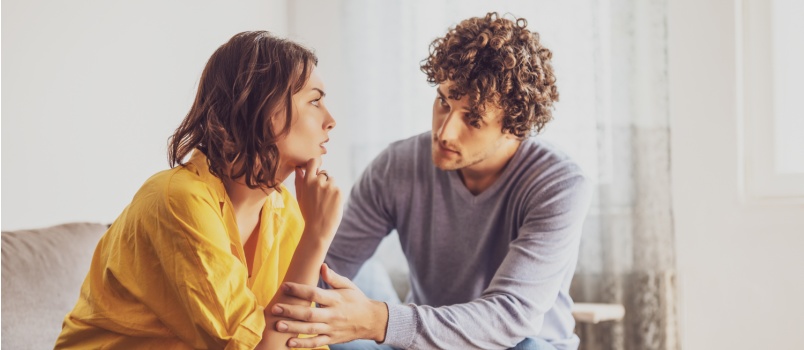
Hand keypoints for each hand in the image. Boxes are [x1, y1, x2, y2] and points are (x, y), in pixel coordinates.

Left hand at [271, 264, 388, 347]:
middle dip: (291, 311)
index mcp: (335, 299)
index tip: (285, 286)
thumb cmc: (357, 300)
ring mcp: (332, 328)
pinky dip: (303, 344)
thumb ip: (333, 278)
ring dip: (293, 328)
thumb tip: (322, 266)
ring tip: (278, 325)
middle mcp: (333, 315)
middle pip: (309, 313)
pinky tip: (289, 343)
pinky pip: (316, 342)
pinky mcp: (332, 339)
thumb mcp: (348, 286)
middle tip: (275, 308)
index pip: (314, 293)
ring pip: (310, 329)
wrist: (372, 321)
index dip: (299, 289)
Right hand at [294, 157, 342, 239]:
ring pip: (332, 181)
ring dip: (330, 187)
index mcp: (307, 181)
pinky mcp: (339, 192)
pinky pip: (338, 188)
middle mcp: (318, 182)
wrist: (318, 228)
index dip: (315, 164)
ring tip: (325, 202)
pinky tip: (331, 205)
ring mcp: (330, 186)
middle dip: (323, 181)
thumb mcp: (300, 197)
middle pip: (324, 173)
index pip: (313, 162)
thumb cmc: (308, 213)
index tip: (316, 169)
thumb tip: (298, 168)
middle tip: (320, 196)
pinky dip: (336, 195)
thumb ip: (299, 181)